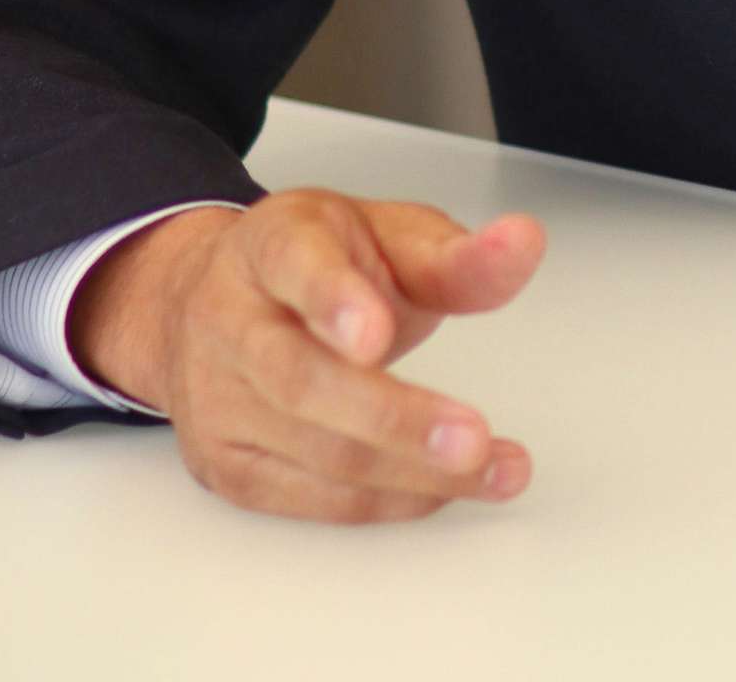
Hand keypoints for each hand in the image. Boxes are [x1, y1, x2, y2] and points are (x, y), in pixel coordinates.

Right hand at [67, 189, 545, 521]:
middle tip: (472, 437)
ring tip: (492, 467)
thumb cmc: (320, 263)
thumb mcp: (388, 237)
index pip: (295, 265)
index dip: (333, 300)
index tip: (377, 334)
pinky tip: (444, 487)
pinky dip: (388, 499)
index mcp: (273, 244)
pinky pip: (312, 498)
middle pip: (301, 380)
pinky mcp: (227, 466)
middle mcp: (231, 321)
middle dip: (393, 417)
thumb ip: (456, 254)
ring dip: (411, 471)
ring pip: (314, 450)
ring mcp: (217, 400)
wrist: (213, 301)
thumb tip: (523, 243)